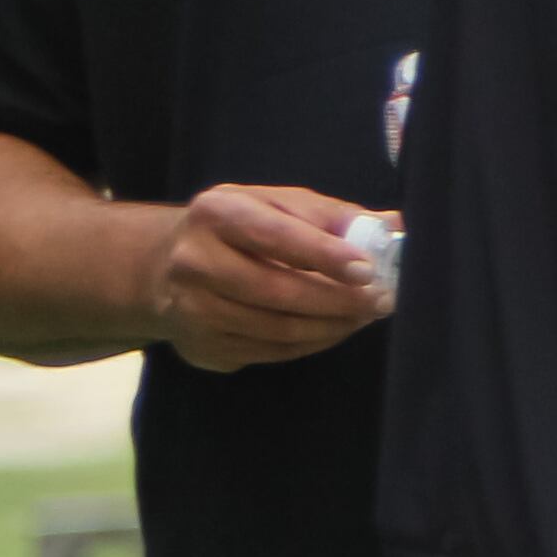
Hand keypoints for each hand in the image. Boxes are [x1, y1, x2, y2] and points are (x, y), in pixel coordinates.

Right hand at [147, 186, 393, 373]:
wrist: (165, 265)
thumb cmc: (238, 228)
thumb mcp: (277, 204)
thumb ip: (330, 215)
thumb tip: (392, 225)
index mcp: (217, 213)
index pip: (276, 237)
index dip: (326, 255)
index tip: (368, 270)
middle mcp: (194, 261)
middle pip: (278, 290)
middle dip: (339, 299)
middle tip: (382, 300)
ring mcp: (192, 309)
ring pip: (277, 328)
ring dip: (332, 326)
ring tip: (364, 315)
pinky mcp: (201, 346)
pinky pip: (269, 352)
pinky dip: (311, 344)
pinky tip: (333, 329)